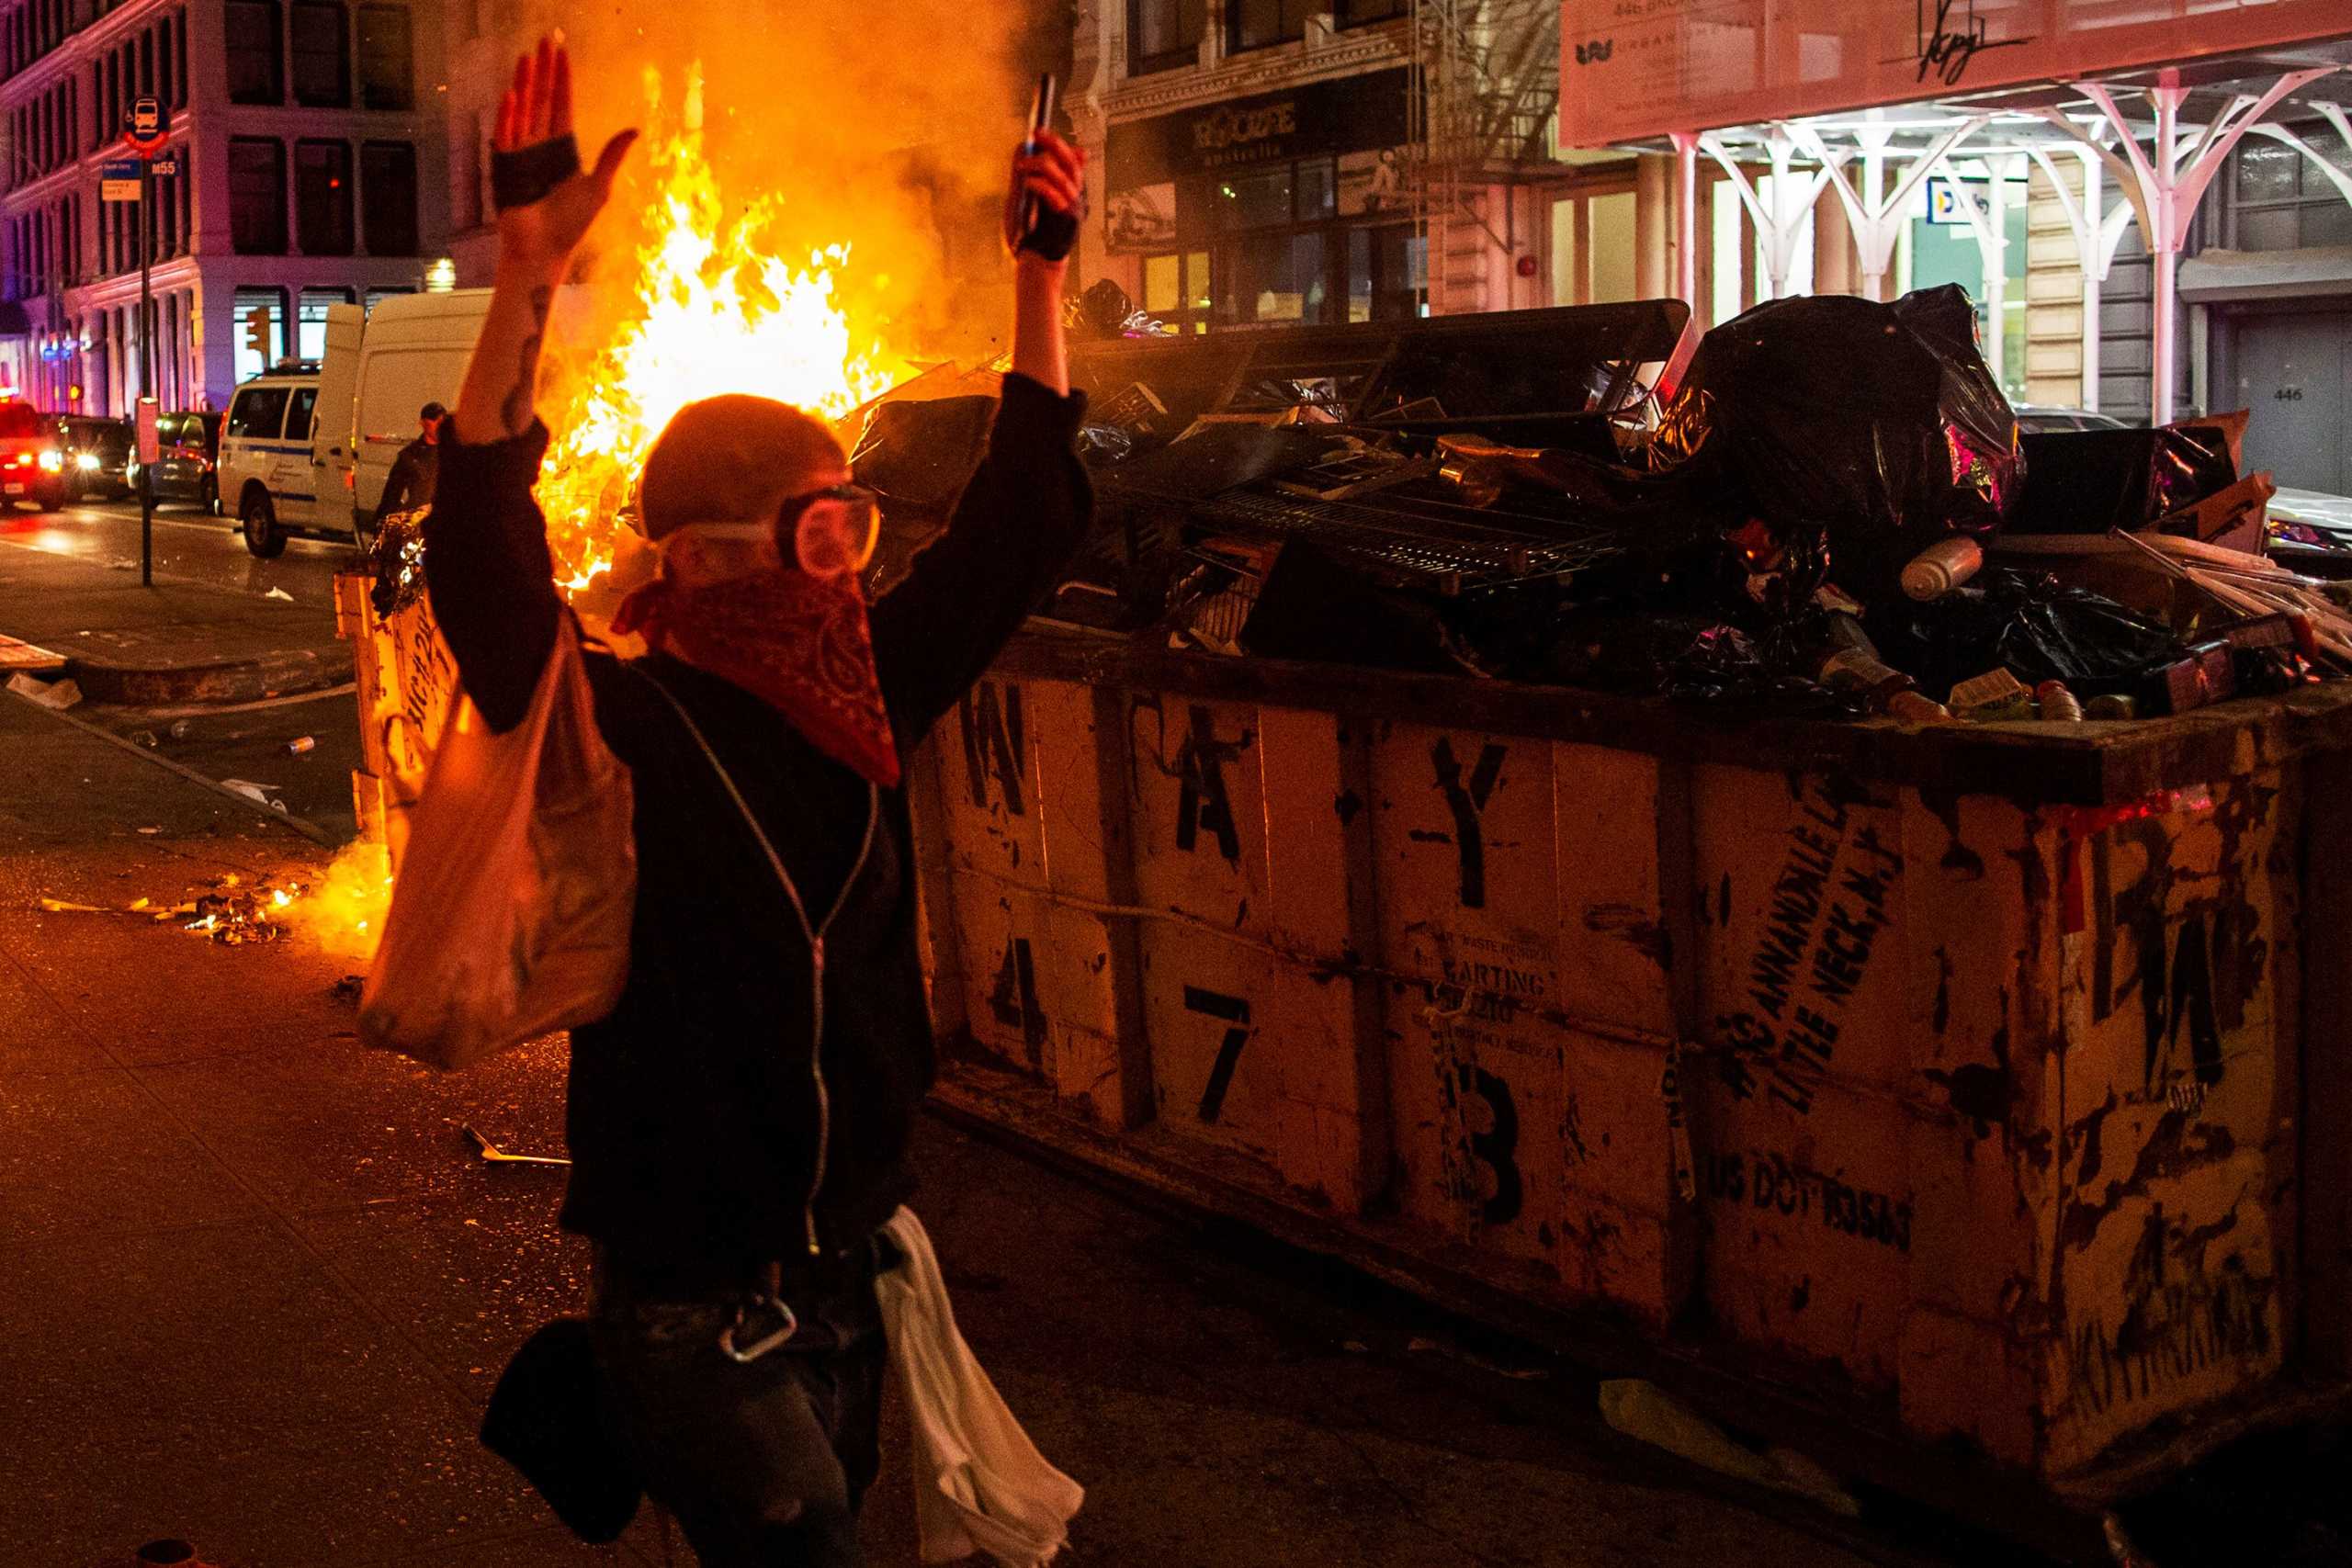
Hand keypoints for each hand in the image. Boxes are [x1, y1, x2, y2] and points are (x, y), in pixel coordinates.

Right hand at [494, 34, 637, 272]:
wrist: (545, 249)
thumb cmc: (571, 224)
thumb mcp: (599, 186)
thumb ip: (612, 156)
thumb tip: (634, 130)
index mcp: (563, 147)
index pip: (562, 105)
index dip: (562, 79)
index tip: (561, 52)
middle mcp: (540, 145)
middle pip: (541, 100)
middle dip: (543, 71)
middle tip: (544, 41)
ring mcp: (520, 154)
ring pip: (522, 111)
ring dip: (524, 84)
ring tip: (527, 58)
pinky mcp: (504, 167)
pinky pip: (505, 136)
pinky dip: (508, 117)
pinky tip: (513, 95)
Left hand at [1002, 130, 1086, 261]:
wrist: (1033, 263)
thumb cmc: (1028, 232)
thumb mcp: (1022, 197)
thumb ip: (1026, 173)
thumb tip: (1025, 146)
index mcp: (1067, 190)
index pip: (1070, 159)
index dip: (1057, 143)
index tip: (1037, 131)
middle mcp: (1075, 197)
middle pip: (1071, 163)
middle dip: (1054, 144)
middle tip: (1035, 134)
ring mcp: (1074, 209)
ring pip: (1064, 176)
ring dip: (1040, 165)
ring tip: (1021, 166)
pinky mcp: (1068, 222)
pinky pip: (1057, 196)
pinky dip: (1041, 185)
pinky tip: (1028, 182)